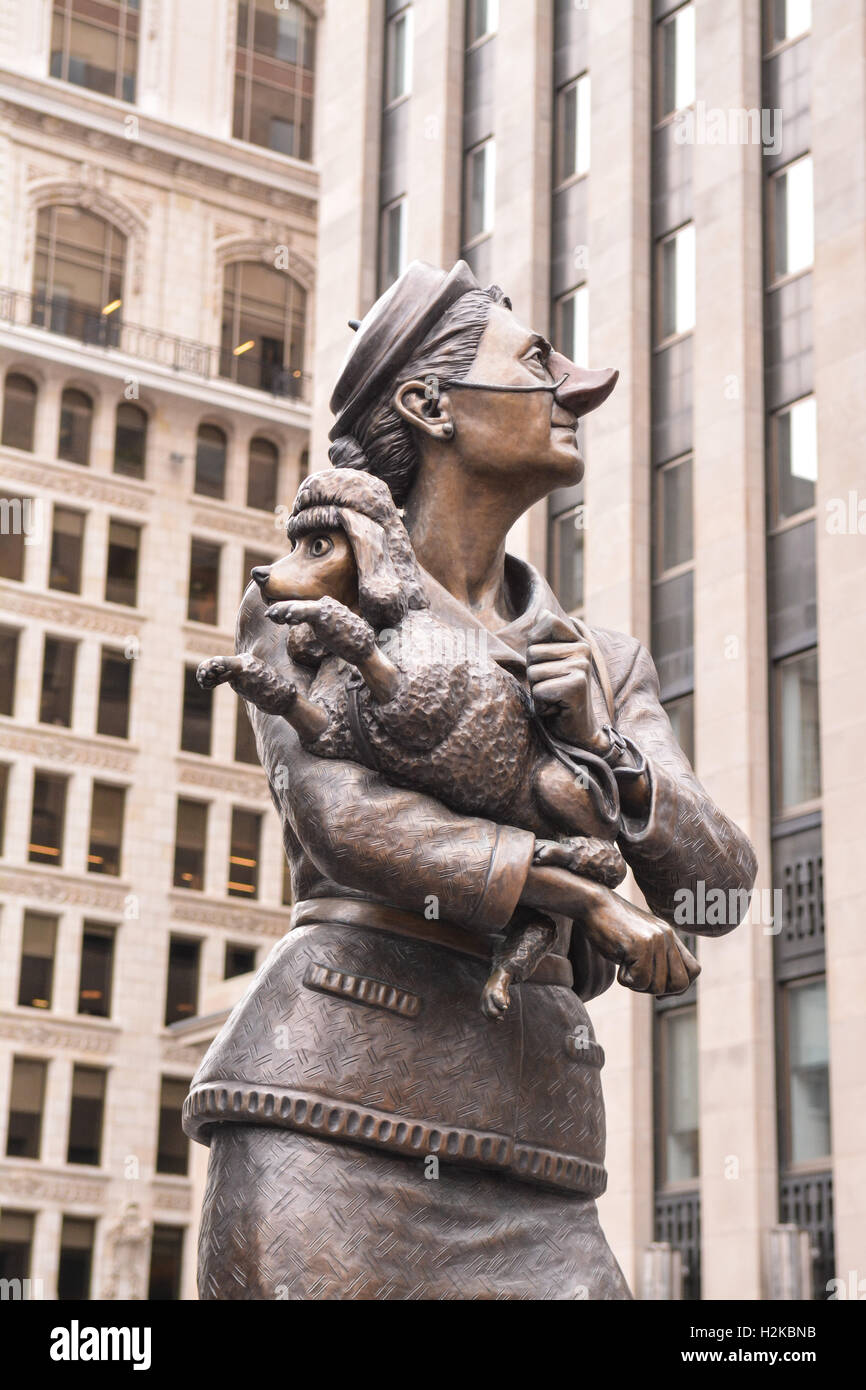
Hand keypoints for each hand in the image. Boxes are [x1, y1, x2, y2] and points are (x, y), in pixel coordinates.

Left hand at [526, 609, 605, 751]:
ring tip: (554, 698)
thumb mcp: (547, 663)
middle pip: (533, 652)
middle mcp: (583, 649)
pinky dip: (542, 704)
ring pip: (534, 672)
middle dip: (534, 676)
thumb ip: (542, 638)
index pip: (546, 622)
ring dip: (538, 691)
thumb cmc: (556, 696)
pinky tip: (557, 708)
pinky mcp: (578, 685)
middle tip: (551, 688)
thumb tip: (542, 612)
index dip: (536, 646)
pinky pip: (540, 690)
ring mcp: (582, 666)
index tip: (549, 666)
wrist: (576, 731)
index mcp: (577, 640)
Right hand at [581, 891, 699, 996]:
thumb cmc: (611, 926)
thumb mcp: (641, 940)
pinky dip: (625, 980)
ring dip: (637, 985)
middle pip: (680, 983)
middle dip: (659, 990)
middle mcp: (667, 937)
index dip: (678, 986)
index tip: (659, 989)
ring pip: (657, 986)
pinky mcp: (640, 945)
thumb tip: (664, 991)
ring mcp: (655, 940)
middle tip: (639, 978)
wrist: (593, 905)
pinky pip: (640, 981)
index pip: (694, 970)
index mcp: (670, 936)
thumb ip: (656, 957)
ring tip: (624, 966)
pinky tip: (618, 963)